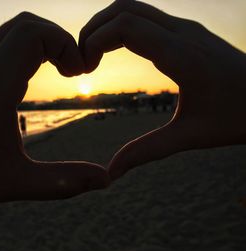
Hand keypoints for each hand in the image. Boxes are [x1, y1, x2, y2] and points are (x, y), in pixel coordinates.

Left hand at [0, 13, 109, 207]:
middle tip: (73, 71)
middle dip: (59, 40)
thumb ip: (62, 181)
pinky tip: (33, 80)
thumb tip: (104, 181)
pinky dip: (27, 51)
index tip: (78, 74)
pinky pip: (3, 46)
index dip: (66, 44)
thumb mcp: (14, 182)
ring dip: (43, 44)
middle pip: (26, 24)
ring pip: (13, 31)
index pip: (34, 33)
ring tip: (59, 73)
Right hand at [79, 0, 245, 178]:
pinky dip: (121, 28)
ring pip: (133, 8)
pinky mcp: (187, 31)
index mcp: (181, 55)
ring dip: (106, 26)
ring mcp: (186, 28)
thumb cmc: (238, 118)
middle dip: (93, 30)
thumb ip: (146, 151)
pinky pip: (145, 17)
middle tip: (82, 60)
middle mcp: (183, 32)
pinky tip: (115, 52)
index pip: (125, 26)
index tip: (85, 69)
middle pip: (123, 8)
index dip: (94, 41)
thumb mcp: (189, 137)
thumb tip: (111, 172)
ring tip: (93, 55)